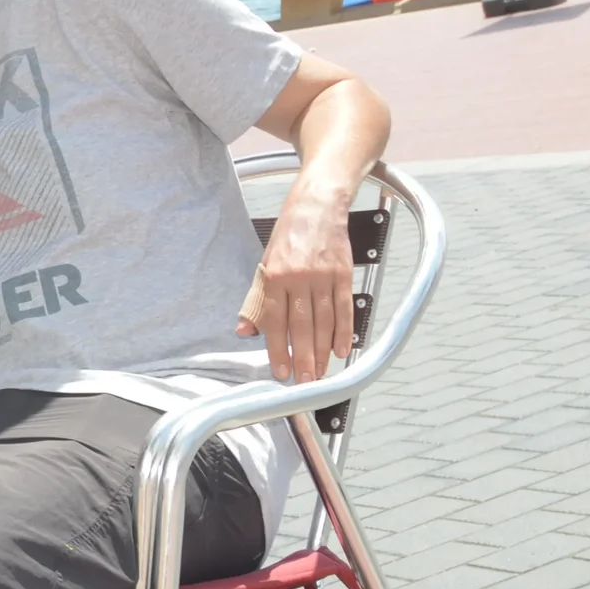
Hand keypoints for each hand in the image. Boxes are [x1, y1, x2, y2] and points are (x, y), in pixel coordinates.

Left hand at [239, 197, 354, 383]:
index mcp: (274, 276)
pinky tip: (342, 351)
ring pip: (324, 322)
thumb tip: (245, 331)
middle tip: (304, 382)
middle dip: (302, 358)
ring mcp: (323, 277)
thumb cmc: (288, 235)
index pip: (274, 321)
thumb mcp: (264, 262)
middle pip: (301, 326)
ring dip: (323, 352)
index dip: (277, 349)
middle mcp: (299, 278)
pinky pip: (344, 309)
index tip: (280, 371)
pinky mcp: (344, 274)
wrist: (317, 206)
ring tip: (321, 374)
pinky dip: (345, 332)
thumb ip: (256, 299)